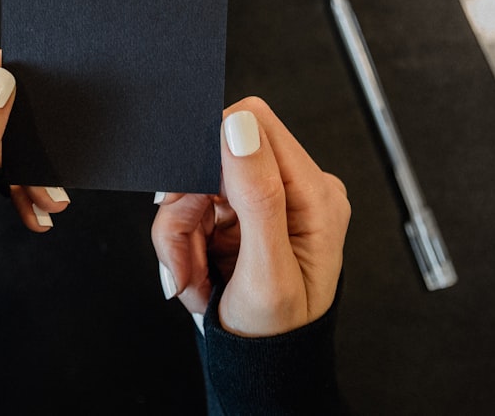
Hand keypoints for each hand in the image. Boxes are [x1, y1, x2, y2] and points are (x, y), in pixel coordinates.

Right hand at [151, 97, 349, 336]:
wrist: (266, 370)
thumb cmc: (277, 335)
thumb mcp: (266, 273)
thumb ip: (257, 197)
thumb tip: (241, 127)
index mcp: (316, 195)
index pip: (254, 125)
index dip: (211, 155)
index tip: (192, 204)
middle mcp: (297, 190)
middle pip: (214, 159)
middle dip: (186, 209)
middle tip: (182, 259)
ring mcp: (268, 202)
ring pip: (194, 186)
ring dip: (179, 235)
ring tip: (189, 279)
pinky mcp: (243, 216)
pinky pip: (193, 208)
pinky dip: (182, 243)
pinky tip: (195, 275)